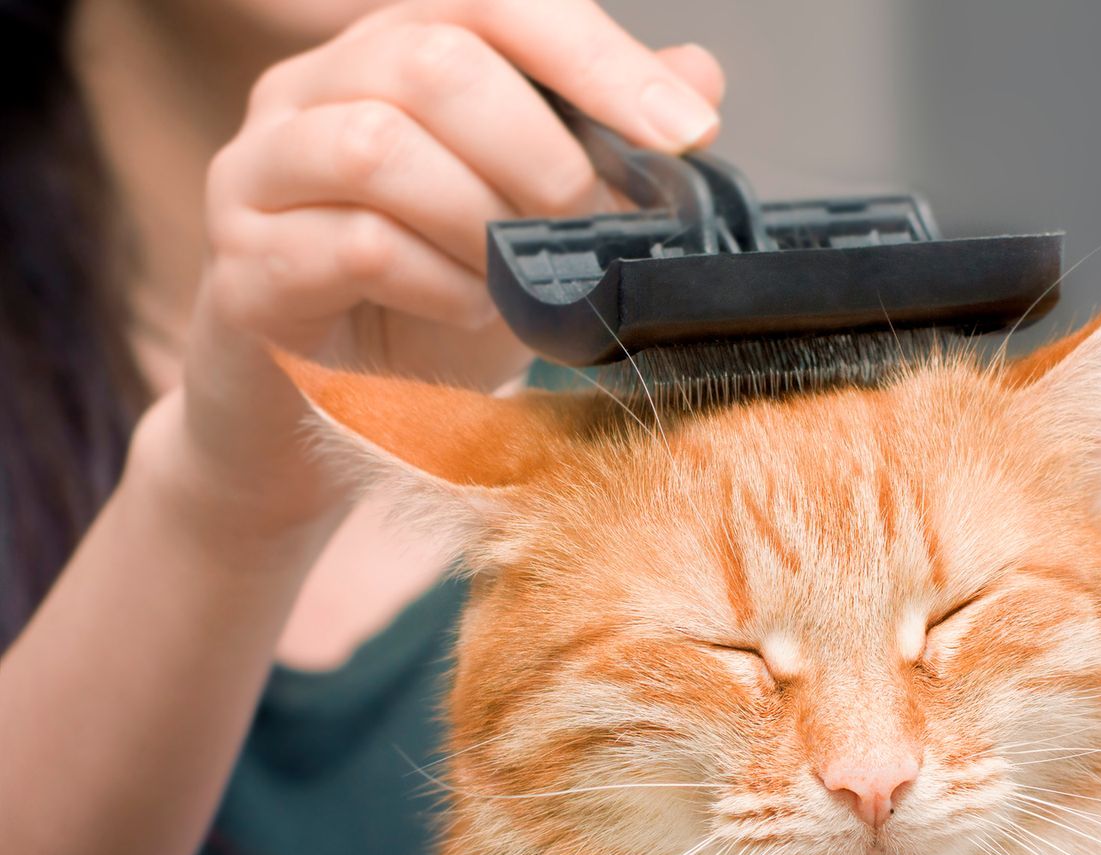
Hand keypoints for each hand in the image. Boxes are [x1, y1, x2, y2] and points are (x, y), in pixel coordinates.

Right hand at [148, 0, 725, 539]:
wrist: (335, 412)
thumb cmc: (437, 295)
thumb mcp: (539, 215)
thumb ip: (604, 138)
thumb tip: (699, 78)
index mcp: (393, 50)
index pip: (496, 2)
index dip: (598, 58)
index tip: (686, 131)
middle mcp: (311, 87)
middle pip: (429, 58)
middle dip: (540, 151)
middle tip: (587, 225)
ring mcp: (260, 171)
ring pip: (376, 146)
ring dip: (481, 220)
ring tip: (521, 276)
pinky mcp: (243, 265)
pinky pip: (355, 246)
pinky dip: (441, 283)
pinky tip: (473, 309)